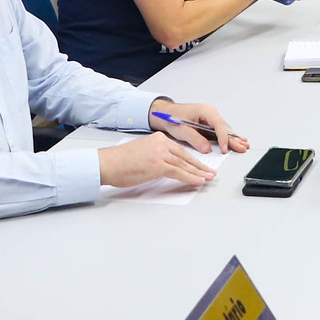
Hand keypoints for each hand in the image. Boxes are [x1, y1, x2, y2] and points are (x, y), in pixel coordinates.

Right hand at [98, 131, 218, 186]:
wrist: (108, 163)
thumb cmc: (120, 161)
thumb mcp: (142, 152)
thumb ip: (156, 156)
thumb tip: (167, 167)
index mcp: (158, 138)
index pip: (180, 150)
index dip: (192, 160)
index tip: (201, 166)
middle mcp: (161, 143)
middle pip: (185, 157)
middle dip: (200, 166)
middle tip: (210, 172)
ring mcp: (160, 153)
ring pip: (185, 165)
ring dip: (199, 173)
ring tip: (208, 178)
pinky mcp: (158, 165)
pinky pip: (179, 172)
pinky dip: (191, 178)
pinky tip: (198, 181)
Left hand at [148, 101, 247, 153]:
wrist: (165, 113)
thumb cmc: (172, 117)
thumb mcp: (182, 129)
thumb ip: (195, 139)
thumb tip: (207, 149)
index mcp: (205, 111)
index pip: (218, 125)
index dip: (223, 138)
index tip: (224, 148)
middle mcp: (210, 114)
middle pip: (224, 128)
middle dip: (234, 139)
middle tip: (243, 147)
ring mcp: (210, 119)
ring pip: (224, 130)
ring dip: (232, 139)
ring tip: (243, 146)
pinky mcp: (208, 125)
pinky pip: (219, 132)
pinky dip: (227, 138)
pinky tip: (236, 142)